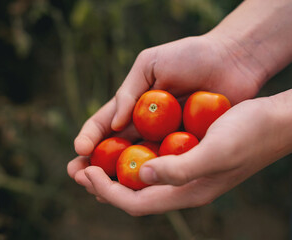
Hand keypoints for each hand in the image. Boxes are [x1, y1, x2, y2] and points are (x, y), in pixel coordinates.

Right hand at [68, 34, 265, 191]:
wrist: (232, 60)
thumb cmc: (190, 55)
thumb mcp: (151, 64)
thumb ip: (129, 92)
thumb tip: (114, 125)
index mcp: (132, 103)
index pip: (103, 124)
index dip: (89, 136)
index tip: (80, 149)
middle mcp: (144, 125)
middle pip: (113, 148)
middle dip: (93, 163)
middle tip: (77, 176)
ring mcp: (164, 138)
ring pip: (136, 162)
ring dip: (116, 177)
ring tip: (99, 189)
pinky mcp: (186, 147)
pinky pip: (166, 165)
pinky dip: (152, 177)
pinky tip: (140, 189)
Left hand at [68, 94, 290, 215]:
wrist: (274, 120)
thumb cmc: (249, 133)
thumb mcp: (216, 152)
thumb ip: (179, 169)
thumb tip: (140, 176)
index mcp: (187, 191)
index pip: (136, 201)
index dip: (107, 190)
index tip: (84, 172)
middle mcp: (181, 185)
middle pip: (132, 193)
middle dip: (101, 183)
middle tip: (75, 169)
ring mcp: (183, 170)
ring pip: (138, 177)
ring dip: (111, 169)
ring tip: (87, 158)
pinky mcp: (185, 154)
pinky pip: (150, 160)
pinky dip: (129, 155)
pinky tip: (119, 143)